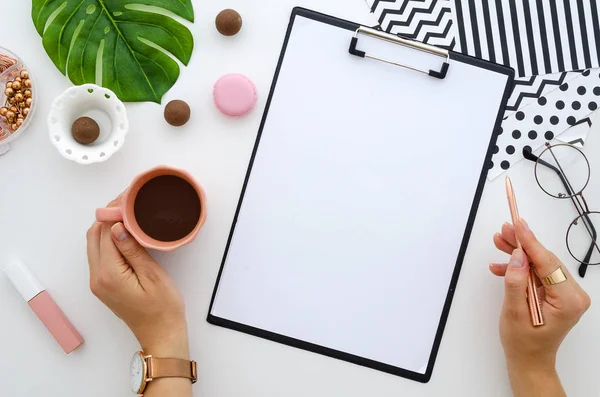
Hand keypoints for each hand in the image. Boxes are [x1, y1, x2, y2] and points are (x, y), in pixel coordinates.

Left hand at [86, 198, 188, 358]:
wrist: (162, 335)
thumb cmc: (163, 309)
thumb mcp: (153, 275)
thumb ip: (132, 250)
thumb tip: (118, 227)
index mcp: (108, 274)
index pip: (105, 233)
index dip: (115, 213)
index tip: (128, 198)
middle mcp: (97, 278)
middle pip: (94, 236)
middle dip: (108, 216)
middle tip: (129, 203)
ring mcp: (99, 282)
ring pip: (95, 245)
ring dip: (108, 227)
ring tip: (129, 214)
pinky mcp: (104, 285)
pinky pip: (101, 255)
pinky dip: (109, 240)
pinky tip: (126, 233)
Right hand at [491, 219, 590, 395]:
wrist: (529, 361)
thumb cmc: (522, 342)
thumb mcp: (514, 312)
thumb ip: (515, 282)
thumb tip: (517, 255)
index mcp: (568, 300)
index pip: (547, 263)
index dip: (530, 242)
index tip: (517, 224)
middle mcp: (573, 294)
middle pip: (545, 260)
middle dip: (522, 245)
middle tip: (503, 230)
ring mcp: (566, 294)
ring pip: (541, 264)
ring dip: (519, 254)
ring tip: (499, 241)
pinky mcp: (557, 294)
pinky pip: (538, 274)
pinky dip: (520, 268)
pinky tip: (500, 267)